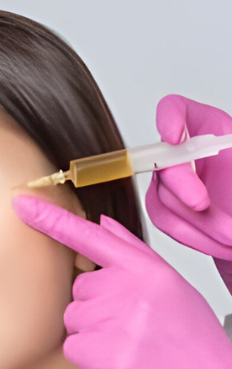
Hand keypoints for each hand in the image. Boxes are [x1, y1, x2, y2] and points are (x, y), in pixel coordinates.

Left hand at [12, 194, 231, 368]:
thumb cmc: (193, 338)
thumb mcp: (171, 285)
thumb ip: (133, 251)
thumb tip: (102, 224)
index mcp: (145, 268)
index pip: (89, 237)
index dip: (51, 220)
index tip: (23, 204)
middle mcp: (127, 288)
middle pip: (78, 287)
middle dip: (96, 305)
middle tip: (131, 326)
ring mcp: (112, 320)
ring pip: (73, 317)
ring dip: (92, 332)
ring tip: (129, 344)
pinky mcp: (100, 354)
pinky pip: (71, 346)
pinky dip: (89, 357)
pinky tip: (120, 362)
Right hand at [145, 94, 231, 292]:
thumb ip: (228, 158)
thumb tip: (200, 162)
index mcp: (207, 128)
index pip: (174, 110)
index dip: (168, 119)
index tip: (174, 138)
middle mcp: (183, 152)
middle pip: (163, 161)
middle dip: (183, 186)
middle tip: (203, 204)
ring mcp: (170, 181)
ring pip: (162, 197)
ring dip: (195, 220)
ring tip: (227, 235)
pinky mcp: (165, 208)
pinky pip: (166, 221)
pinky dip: (191, 234)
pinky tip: (214, 239)